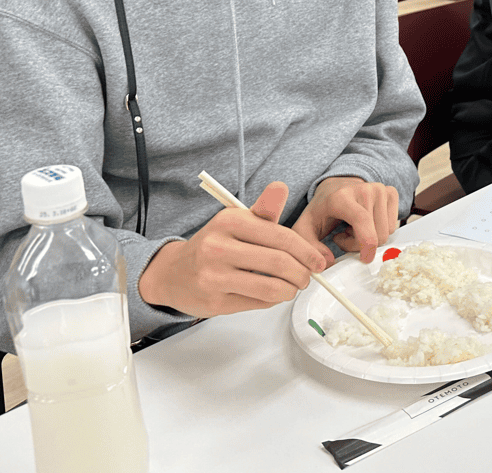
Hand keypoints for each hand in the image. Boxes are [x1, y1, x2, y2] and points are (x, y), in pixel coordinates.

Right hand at [138, 182, 330, 317]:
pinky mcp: (214, 302)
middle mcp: (218, 247)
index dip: (306, 251)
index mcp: (229, 221)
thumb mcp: (237, 220)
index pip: (280, 236)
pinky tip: (273, 293)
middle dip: (302, 272)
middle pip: (279, 263)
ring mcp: (214, 276)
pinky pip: (257, 303)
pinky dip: (273, 299)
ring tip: (293, 286)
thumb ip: (264, 209)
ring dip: (290, 290)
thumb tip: (281, 187)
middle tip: (308, 276)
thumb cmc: (215, 245)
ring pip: (270, 288)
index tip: (317, 261)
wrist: (173, 273)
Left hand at [293, 176, 399, 263]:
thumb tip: (327, 262)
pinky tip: (366, 222)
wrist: (335, 186)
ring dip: (371, 237)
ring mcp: (379, 189)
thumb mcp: (305, 228)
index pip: (362, 222)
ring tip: (354, 227)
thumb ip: (308, 247)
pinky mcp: (390, 192)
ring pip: (386, 232)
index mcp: (341, 197)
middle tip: (345, 235)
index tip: (363, 259)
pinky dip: (380, 229)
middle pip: (376, 234)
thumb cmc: (322, 209)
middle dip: (361, 244)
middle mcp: (364, 189)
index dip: (366, 245)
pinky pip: (393, 224)